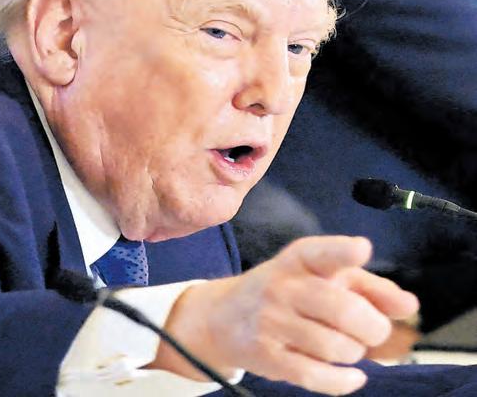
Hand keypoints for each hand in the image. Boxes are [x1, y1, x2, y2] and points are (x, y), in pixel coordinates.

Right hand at [152, 236, 418, 394]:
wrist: (223, 317)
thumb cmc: (286, 292)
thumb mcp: (321, 277)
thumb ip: (369, 286)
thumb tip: (408, 305)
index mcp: (298, 260)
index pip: (320, 253)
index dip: (342, 252)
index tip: (361, 249)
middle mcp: (281, 287)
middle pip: (342, 309)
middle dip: (372, 327)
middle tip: (373, 331)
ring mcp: (271, 322)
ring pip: (335, 347)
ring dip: (354, 353)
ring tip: (346, 347)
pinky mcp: (267, 356)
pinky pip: (317, 375)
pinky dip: (343, 381)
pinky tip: (351, 376)